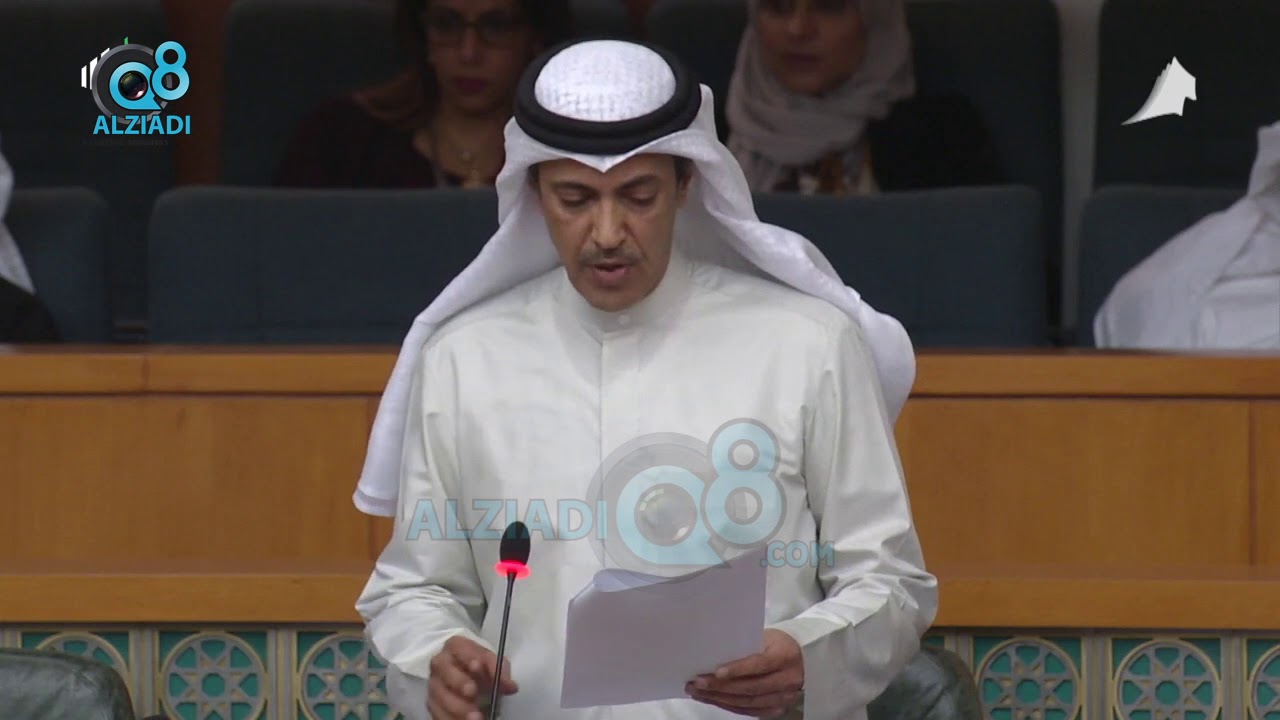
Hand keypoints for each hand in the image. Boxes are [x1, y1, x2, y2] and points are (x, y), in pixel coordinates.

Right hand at [426, 635, 517, 719]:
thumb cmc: (481, 669)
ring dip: (457, 706)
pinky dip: (451, 718)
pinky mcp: (433, 703)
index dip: (467, 655)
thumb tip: (510, 686)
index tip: (477, 666)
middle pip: (443, 668)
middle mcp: (441, 663)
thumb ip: (500, 670)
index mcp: (455, 647)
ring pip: (439, 693)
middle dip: (458, 681)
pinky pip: (437, 712)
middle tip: (472, 692)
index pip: (458, 646)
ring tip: (476, 716)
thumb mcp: (493, 664)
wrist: (470, 681)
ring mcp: (435, 684)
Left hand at [686, 629, 804, 716]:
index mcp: (785, 656)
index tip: (716, 671)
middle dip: (721, 687)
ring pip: (749, 702)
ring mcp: (784, 697)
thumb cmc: (777, 643)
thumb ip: (746, 646)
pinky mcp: (777, 708)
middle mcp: (787, 679)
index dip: (738, 669)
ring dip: (720, 699)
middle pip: (751, 687)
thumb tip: (713, 653)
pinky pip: (750, 711)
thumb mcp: (766, 637)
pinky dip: (729, 705)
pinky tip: (713, 699)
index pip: (760, 664)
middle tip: (697, 683)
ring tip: (698, 692)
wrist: (802, 657)